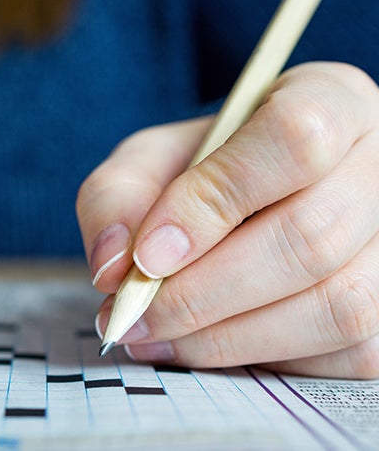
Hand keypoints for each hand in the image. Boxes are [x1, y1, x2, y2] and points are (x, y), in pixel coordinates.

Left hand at [77, 62, 378, 378]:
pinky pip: (347, 351)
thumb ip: (117, 197)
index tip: (146, 255)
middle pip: (312, 236)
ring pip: (336, 305)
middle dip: (203, 292)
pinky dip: (265, 357)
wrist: (256, 198)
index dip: (212, 204)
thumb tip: (112, 268)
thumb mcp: (151, 161)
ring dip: (228, 336)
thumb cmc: (205, 171)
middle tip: (134, 315)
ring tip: (157, 335)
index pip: (293, 140)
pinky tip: (210, 344)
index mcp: (329, 101)